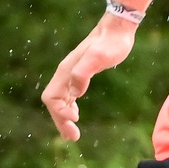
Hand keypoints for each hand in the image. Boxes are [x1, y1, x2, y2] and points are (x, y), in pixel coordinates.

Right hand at [41, 14, 139, 141]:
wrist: (116, 29)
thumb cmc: (110, 43)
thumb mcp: (99, 57)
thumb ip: (84, 72)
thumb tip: (75, 92)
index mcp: (66, 72)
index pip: (52, 98)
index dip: (60, 112)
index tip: (77, 119)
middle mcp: (65, 74)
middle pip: (53, 103)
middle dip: (60, 121)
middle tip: (73, 138)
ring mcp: (71, 75)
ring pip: (59, 101)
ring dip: (63, 118)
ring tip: (73, 134)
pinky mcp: (79, 75)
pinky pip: (67, 96)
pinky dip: (68, 109)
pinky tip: (76, 115)